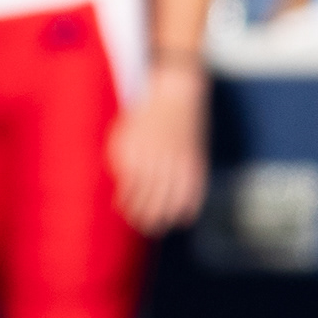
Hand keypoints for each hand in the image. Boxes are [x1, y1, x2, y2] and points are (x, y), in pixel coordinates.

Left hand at [110, 57, 209, 234]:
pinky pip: (193, 188)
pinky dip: (189, 205)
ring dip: (165, 216)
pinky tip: (183, 217)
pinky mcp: (195, 158)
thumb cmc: (143, 117)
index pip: (130, 189)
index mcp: (134, 151)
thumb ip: (121, 163)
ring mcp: (178, 158)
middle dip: (146, 216)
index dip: (127, 206)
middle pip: (151, 197)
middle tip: (142, 227)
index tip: (123, 213)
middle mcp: (156, 157)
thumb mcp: (122, 135)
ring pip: (172, 197)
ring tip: (159, 227)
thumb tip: (122, 192)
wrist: (174, 91)